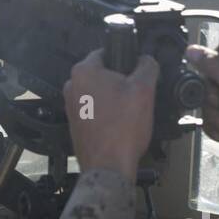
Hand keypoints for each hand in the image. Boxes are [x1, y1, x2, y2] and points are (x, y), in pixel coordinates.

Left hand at [63, 49, 158, 182]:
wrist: (109, 166)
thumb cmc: (123, 129)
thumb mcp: (144, 90)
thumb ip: (147, 66)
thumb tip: (147, 59)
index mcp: (84, 71)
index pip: (105, 52)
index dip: (125, 59)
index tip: (137, 71)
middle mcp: (72, 86)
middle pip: (103, 74)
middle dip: (121, 82)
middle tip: (137, 95)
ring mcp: (71, 106)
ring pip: (99, 93)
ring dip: (115, 99)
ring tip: (130, 113)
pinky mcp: (76, 123)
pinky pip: (95, 110)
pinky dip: (107, 113)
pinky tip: (120, 124)